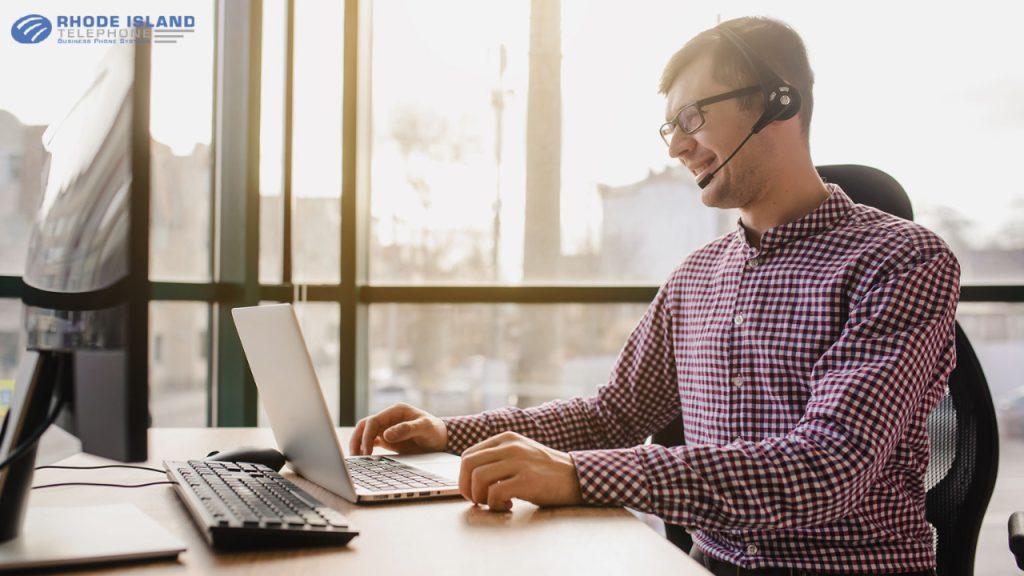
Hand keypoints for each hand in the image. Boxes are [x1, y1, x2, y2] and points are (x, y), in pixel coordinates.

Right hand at [349, 402, 447, 455]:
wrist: (442, 439)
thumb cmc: (435, 431)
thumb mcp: (425, 428)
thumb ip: (407, 429)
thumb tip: (386, 434)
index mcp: (396, 411)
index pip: (374, 420)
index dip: (367, 435)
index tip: (367, 451)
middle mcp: (388, 418)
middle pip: (365, 426)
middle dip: (357, 440)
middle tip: (355, 456)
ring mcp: (386, 428)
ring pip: (365, 434)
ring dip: (358, 445)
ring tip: (356, 459)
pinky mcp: (387, 439)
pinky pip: (371, 443)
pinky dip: (365, 450)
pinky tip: (363, 460)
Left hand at [459, 431, 582, 511]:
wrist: (576, 477)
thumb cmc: (545, 471)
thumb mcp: (520, 454)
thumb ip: (498, 458)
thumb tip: (470, 477)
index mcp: (506, 439)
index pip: (468, 455)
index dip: (464, 477)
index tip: (473, 491)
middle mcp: (510, 446)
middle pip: (468, 465)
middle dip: (466, 487)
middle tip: (477, 500)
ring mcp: (519, 462)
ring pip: (478, 478)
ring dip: (480, 497)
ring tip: (495, 503)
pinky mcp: (527, 480)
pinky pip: (495, 492)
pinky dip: (495, 504)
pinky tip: (508, 506)